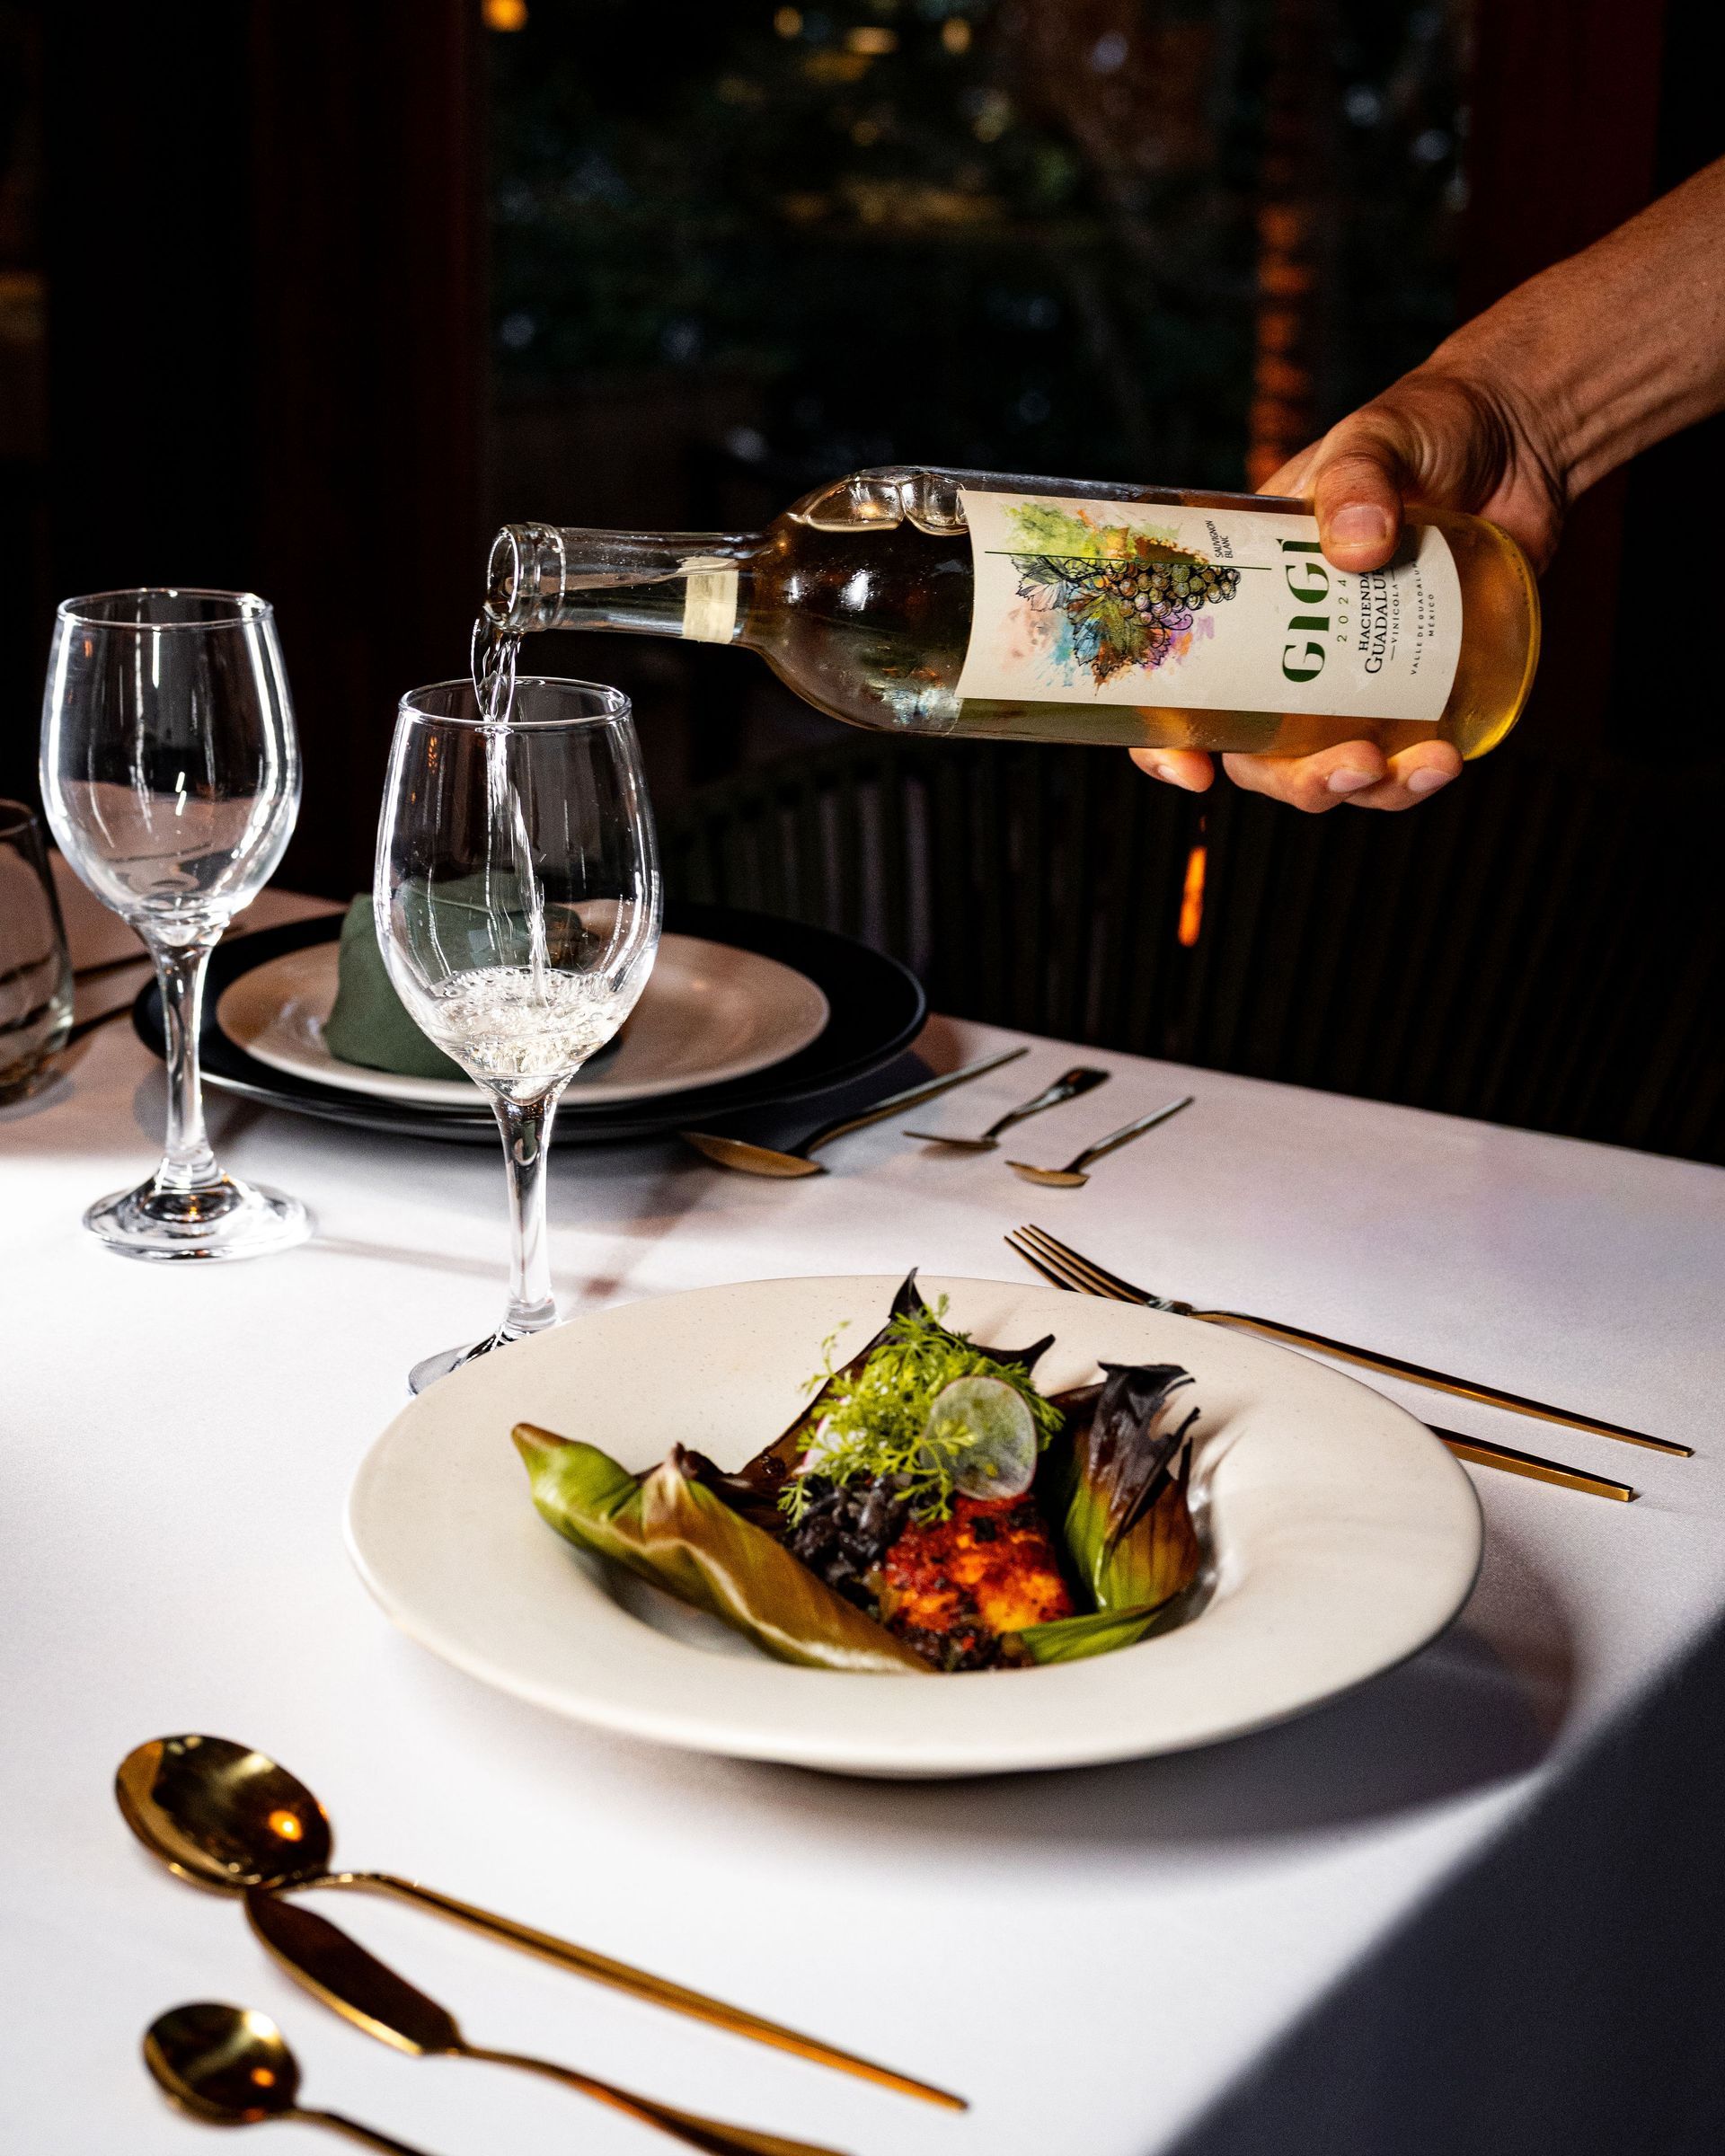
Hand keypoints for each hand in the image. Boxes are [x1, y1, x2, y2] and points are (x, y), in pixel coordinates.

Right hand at [1132, 363, 1567, 812]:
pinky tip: (1446, 760)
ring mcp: (1356, 677)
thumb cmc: (1424, 428)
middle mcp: (1289, 652)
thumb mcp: (1374, 438)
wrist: (1520, 437)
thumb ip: (1358, 480)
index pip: (1181, 687)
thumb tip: (1357, 548)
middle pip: (1260, 754)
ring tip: (1420, 767)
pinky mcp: (1421, 688)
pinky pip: (1401, 758)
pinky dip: (1416, 776)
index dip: (1168, 744)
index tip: (1194, 774)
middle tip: (1349, 765)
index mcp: (1246, 599)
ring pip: (1331, 769)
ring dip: (1363, 790)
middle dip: (1295, 781)